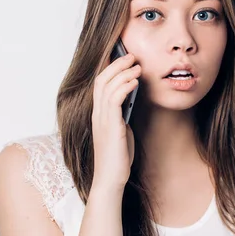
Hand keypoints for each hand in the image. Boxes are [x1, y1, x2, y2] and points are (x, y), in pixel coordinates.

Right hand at [91, 52, 140, 189]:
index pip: (100, 84)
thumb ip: (123, 116)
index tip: (124, 59)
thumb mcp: (122, 130)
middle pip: (102, 79)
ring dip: (124, 73)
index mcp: (98, 114)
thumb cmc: (117, 158)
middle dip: (117, 64)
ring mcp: (102, 119)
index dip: (110, 68)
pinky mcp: (111, 126)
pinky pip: (114, 99)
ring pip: (107, 86)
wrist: (111, 178)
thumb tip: (131, 101)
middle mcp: (97, 114)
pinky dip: (125, 87)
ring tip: (137, 67)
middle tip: (132, 56)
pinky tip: (135, 82)